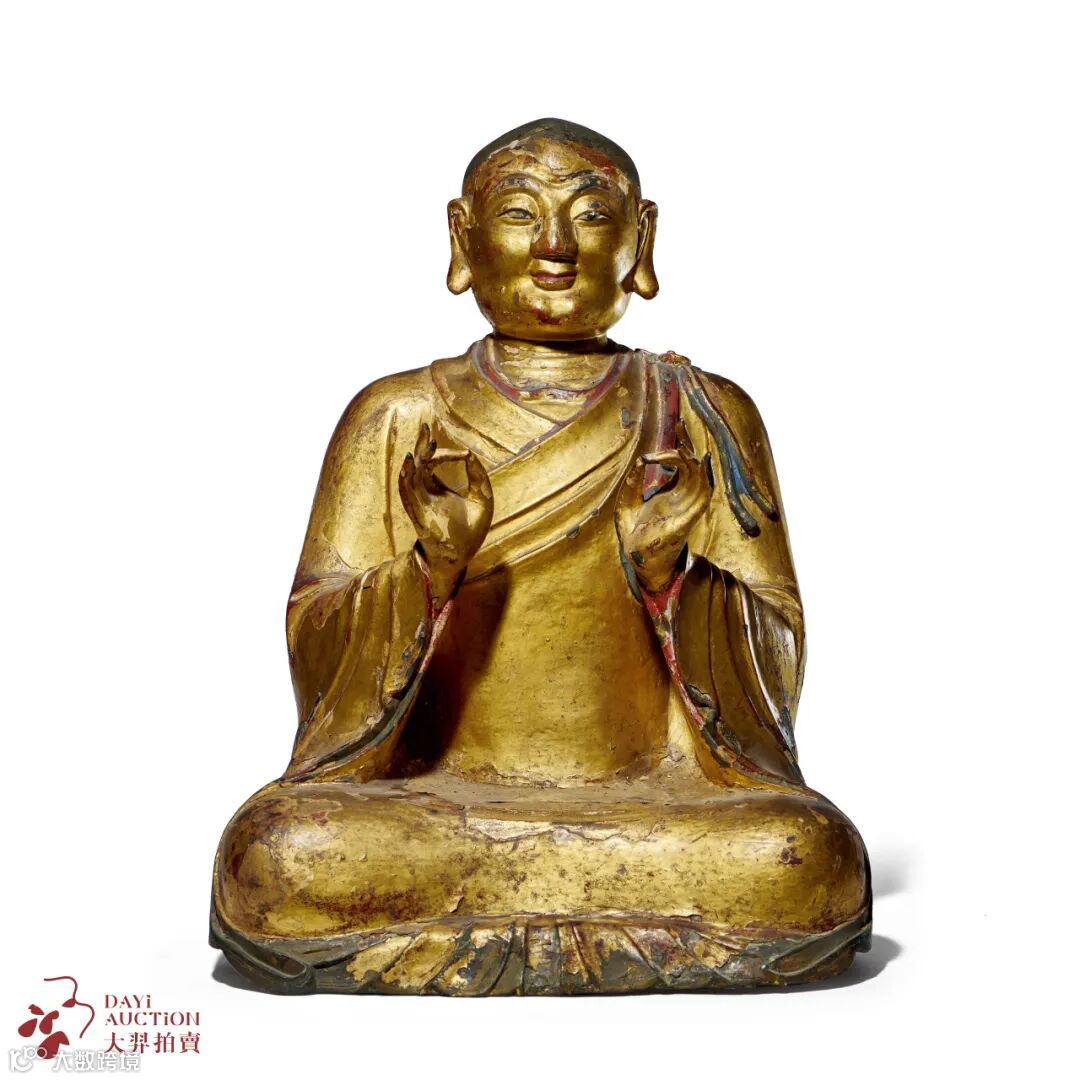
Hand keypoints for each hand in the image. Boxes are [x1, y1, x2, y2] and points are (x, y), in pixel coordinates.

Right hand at [398, 423, 493, 606]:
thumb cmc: (471, 530)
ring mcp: (420, 503)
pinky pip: (408, 494)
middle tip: (425, 427)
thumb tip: (470, 454)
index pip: (434, 462)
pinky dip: (407, 478)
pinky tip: (411, 464)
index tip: (464, 454)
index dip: (446, 453)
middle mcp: (424, 493)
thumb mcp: (482, 498)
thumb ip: (478, 476)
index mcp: (436, 488)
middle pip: (418, 464)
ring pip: (410, 477)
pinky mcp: (418, 515)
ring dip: (414, 460)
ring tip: (421, 444)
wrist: (461, 556)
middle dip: (421, 446)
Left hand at [615, 419, 712, 592]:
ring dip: (689, 460)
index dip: (682, 444)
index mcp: (672, 494)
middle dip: (690, 444)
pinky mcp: (687, 519)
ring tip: (673, 448)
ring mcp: (687, 509)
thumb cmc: (634, 536)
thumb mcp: (628, 503)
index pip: (684, 464)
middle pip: (696, 466)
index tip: (673, 427)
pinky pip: (699, 493)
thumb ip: (634, 483)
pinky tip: (682, 462)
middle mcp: (683, 499)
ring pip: (701, 477)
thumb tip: (641, 462)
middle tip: (679, 424)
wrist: (638, 562)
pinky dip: (693, 476)